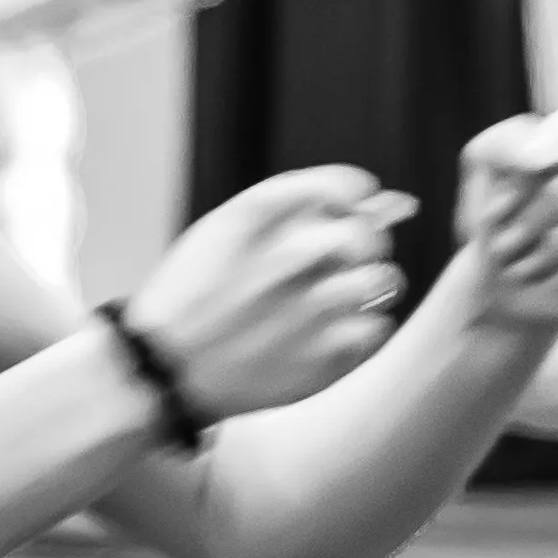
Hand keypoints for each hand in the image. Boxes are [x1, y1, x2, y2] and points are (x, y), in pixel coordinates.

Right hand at [121, 165, 417, 418]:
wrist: (164, 372)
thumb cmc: (196, 296)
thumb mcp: (224, 229)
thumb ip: (296, 204)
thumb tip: (393, 202)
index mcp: (260, 216)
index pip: (349, 186)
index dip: (350, 200)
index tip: (336, 217)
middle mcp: (293, 255)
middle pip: (370, 234)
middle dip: (360, 246)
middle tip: (327, 270)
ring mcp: (316, 308)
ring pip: (385, 280)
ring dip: (365, 287)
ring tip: (325, 305)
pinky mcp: (330, 355)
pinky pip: (377, 326)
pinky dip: (358, 330)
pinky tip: (320, 336)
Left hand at [453, 103, 557, 331]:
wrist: (507, 273)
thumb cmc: (502, 208)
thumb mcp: (485, 162)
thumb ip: (507, 145)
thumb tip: (547, 155)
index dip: (554, 151)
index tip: (518, 175)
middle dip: (534, 218)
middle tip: (505, 238)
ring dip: (542, 252)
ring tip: (525, 261)